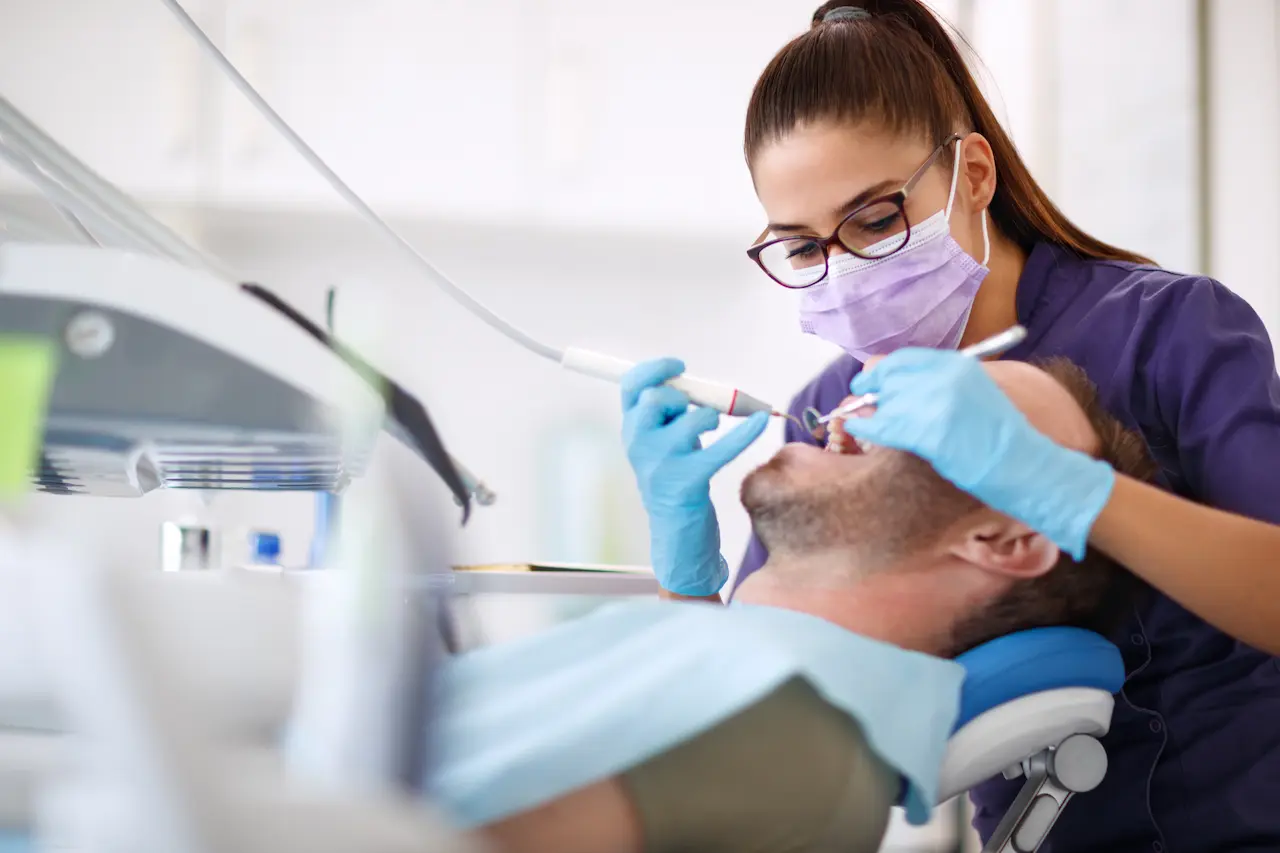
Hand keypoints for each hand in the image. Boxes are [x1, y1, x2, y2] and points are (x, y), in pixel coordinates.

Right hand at [621, 359, 769, 594]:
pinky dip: (746, 433)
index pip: (631, 387)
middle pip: (656, 399)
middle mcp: (639, 445)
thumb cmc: (673, 479)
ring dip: (709, 417)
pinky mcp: (688, 482)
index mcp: (630, 430)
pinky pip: (722, 449)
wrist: (675, 534)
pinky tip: (762, 421)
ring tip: (711, 428)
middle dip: (682, 394)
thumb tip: (692, 383)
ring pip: (692, 421)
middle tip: (693, 407)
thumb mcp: (659, 442)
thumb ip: (666, 413)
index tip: (679, 364)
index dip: (655, 369)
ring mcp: (661, 465)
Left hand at [840, 349, 1114, 558]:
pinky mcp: (927, 431)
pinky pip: (883, 425)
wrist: (1024, 465)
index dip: (882, 369)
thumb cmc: (1001, 439)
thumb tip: (899, 387)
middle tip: (860, 401)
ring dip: (872, 412)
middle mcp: (946, 377)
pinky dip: (866, 427)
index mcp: (959, 366)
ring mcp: (936, 403)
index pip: (906, 359)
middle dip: (873, 389)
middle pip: (891, 376)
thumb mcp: (975, 395)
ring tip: (865, 422)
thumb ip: (941, 386)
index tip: (869, 379)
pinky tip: (858, 430)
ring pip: (885, 400)